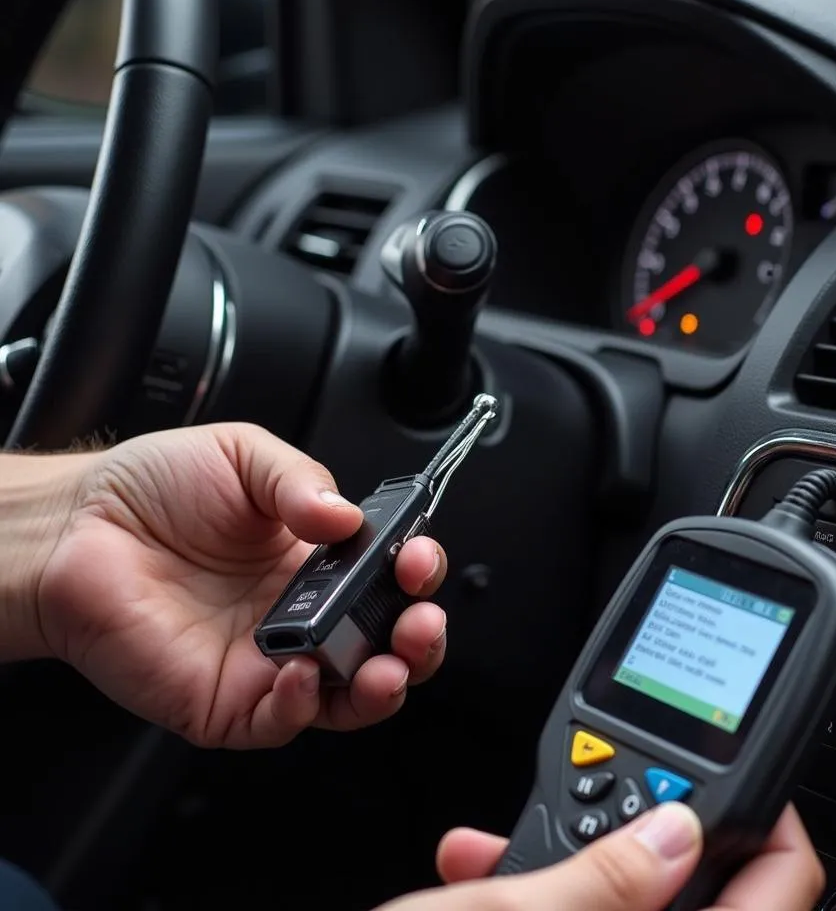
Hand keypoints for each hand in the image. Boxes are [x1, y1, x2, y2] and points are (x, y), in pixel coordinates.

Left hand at [28, 423, 448, 747]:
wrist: (74, 526)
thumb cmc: (152, 489)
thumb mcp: (242, 456)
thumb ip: (301, 480)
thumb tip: (348, 517)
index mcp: (316, 558)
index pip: (389, 577)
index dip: (415, 572)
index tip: (417, 556)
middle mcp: (301, 613)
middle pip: (385, 644)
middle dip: (419, 639)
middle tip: (419, 618)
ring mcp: (266, 660)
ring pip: (348, 696)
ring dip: (383, 685)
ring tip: (388, 662)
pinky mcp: (224, 700)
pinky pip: (280, 720)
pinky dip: (304, 706)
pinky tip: (305, 674)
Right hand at [380, 802, 823, 910]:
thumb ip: (608, 879)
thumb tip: (683, 831)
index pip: (784, 896)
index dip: (769, 827)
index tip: (733, 777)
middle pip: (704, 900)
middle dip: (643, 836)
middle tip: (603, 795)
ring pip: (628, 910)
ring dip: (576, 860)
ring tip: (513, 832)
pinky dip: (542, 893)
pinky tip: (483, 870)